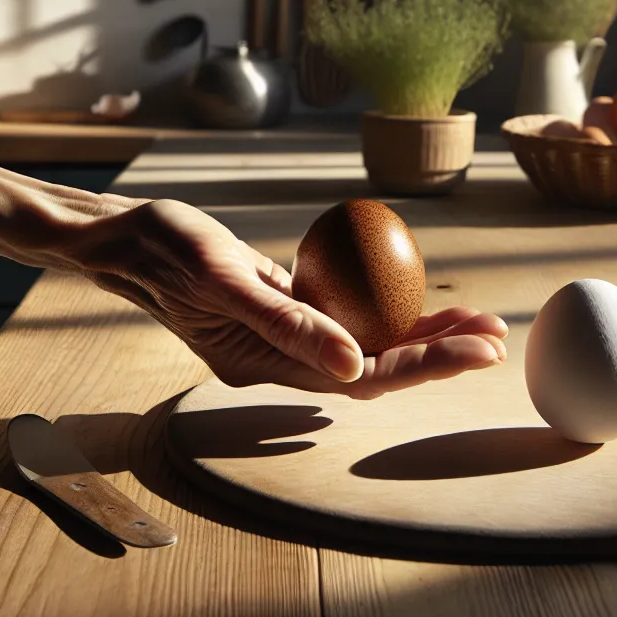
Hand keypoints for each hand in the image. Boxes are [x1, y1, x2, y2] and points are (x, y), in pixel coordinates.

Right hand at [64, 199, 506, 397]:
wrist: (121, 239)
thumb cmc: (163, 247)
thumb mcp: (223, 277)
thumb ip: (287, 323)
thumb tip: (356, 366)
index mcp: (264, 364)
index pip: (362, 378)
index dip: (425, 367)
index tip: (478, 350)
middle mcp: (279, 361)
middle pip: (374, 369)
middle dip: (438, 356)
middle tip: (496, 335)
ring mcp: (280, 339)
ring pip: (365, 346)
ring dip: (422, 336)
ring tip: (478, 321)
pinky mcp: (281, 312)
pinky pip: (345, 318)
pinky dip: (387, 311)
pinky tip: (424, 298)